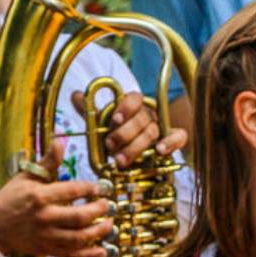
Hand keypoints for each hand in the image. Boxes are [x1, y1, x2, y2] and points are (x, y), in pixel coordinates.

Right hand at [0, 140, 112, 256]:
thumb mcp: (26, 176)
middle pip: (79, 216)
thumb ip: (47, 162)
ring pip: (78, 238)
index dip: (90, 189)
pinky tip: (103, 252)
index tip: (100, 188)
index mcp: (40, 196)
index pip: (72, 191)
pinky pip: (72, 255)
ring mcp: (46, 236)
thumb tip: (60, 141)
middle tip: (107, 205)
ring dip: (98, 232)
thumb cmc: (10, 198)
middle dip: (99, 211)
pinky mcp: (47, 250)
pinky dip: (89, 255)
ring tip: (110, 225)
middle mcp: (44, 217)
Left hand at [73, 91, 187, 167]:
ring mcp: (160, 127)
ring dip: (136, 147)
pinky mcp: (171, 139)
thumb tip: (76, 95)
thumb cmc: (115, 133)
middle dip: (124, 134)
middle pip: (141, 119)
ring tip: (120, 161)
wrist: (129, 148)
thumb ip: (90, 110)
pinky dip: (171, 142)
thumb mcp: (100, 122)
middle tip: (110, 146)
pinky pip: (179, 136)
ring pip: (152, 132)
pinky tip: (160, 151)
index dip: (125, 108)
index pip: (134, 98)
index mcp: (132, 105)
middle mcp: (148, 114)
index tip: (114, 120)